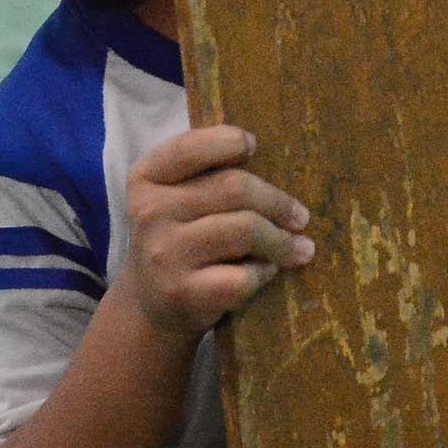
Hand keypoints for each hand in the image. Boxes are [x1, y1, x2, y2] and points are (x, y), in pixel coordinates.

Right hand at [116, 126, 313, 338]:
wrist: (150, 307)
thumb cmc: (179, 241)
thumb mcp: (175, 198)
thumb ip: (205, 173)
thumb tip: (267, 156)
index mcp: (146, 179)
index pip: (188, 148)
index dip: (227, 140)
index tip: (253, 146)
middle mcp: (149, 212)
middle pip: (234, 188)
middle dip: (278, 202)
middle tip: (300, 217)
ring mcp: (164, 253)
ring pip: (245, 230)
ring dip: (282, 241)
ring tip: (301, 248)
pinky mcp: (182, 293)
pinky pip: (243, 275)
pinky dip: (264, 272)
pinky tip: (267, 272)